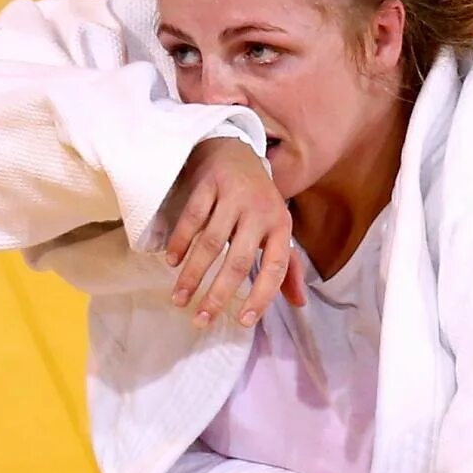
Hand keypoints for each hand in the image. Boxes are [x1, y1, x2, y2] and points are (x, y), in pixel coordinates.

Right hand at [160, 136, 307, 330]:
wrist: (237, 151)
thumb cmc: (257, 201)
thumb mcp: (277, 229)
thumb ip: (287, 267)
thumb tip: (300, 303)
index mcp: (281, 225)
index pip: (275, 267)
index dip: (262, 296)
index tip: (243, 321)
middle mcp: (261, 210)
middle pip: (238, 261)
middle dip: (217, 295)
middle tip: (200, 320)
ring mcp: (234, 195)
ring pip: (211, 243)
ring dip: (192, 275)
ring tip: (179, 299)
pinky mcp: (210, 183)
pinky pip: (192, 218)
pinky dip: (181, 241)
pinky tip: (172, 262)